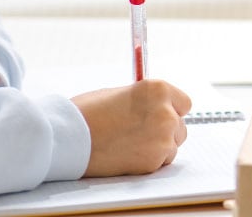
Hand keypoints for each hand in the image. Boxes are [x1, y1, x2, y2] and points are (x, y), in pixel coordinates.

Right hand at [72, 79, 189, 177]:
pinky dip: (148, 161)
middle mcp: (166, 113)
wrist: (68, 137)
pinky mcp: (153, 160)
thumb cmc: (87, 112)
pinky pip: (161, 162)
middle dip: (164, 131)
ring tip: (130, 144)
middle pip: (180, 126)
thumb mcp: (121, 94)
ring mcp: (162, 138)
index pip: (183, 103)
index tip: (160, 115)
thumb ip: (144, 101)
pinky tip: (127, 154)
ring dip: (158, 147)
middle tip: (140, 134)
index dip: (171, 110)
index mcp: (158, 90)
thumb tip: (157, 107)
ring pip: (172, 145)